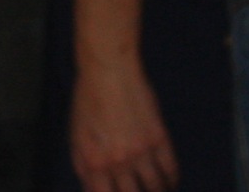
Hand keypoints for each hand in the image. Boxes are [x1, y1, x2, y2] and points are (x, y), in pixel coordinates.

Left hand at [72, 56, 179, 191]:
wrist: (109, 70)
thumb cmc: (87, 99)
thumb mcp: (76, 134)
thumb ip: (82, 165)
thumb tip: (90, 187)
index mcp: (95, 162)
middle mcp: (119, 162)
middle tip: (137, 191)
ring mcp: (141, 151)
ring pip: (155, 185)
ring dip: (157, 191)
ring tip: (158, 190)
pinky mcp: (159, 137)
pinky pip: (170, 167)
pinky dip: (172, 178)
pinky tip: (171, 181)